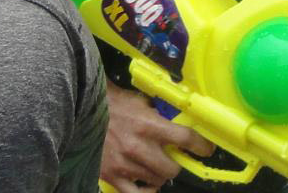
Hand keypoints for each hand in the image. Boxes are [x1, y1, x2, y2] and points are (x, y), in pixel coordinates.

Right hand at [100, 82, 214, 192]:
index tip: (206, 149)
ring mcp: (125, 164)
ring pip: (157, 180)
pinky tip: (148, 184)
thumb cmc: (113, 104)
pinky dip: (146, 190)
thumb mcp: (141, 103)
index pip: (186, 139)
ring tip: (157, 166)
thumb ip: (159, 116)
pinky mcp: (111, 175)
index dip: (201, 146)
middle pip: (173, 168)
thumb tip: (179, 122)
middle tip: (175, 159)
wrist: (81, 112)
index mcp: (150, 125)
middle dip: (177, 164)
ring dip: (161, 174)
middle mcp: (139, 147)